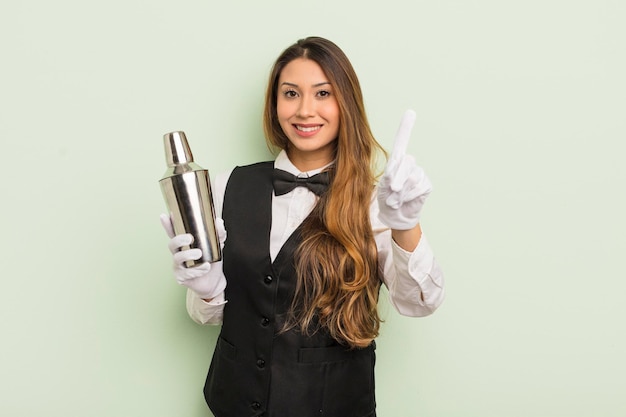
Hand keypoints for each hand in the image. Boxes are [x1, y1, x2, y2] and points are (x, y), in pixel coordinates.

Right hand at [160, 213, 226, 299]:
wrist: (214, 280)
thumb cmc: (211, 260)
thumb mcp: (218, 245)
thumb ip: (219, 233)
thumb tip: (218, 221)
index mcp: (185, 243)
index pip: (174, 232)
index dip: (168, 225)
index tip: (165, 216)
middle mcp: (179, 253)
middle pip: (172, 244)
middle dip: (178, 239)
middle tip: (189, 238)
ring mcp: (178, 265)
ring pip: (177, 258)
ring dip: (188, 255)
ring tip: (199, 254)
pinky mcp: (181, 277)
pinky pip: (186, 273)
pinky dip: (197, 270)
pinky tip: (206, 268)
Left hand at [377, 110, 431, 229]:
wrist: (396, 216)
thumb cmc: (386, 199)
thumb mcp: (382, 187)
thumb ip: (389, 178)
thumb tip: (399, 177)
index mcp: (396, 161)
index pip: (402, 141)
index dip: (406, 128)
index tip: (411, 112)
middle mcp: (409, 164)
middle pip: (406, 162)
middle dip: (397, 177)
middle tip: (392, 189)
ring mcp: (419, 173)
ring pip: (411, 177)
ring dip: (400, 192)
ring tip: (395, 199)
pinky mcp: (426, 184)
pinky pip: (417, 187)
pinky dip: (408, 197)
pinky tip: (405, 201)